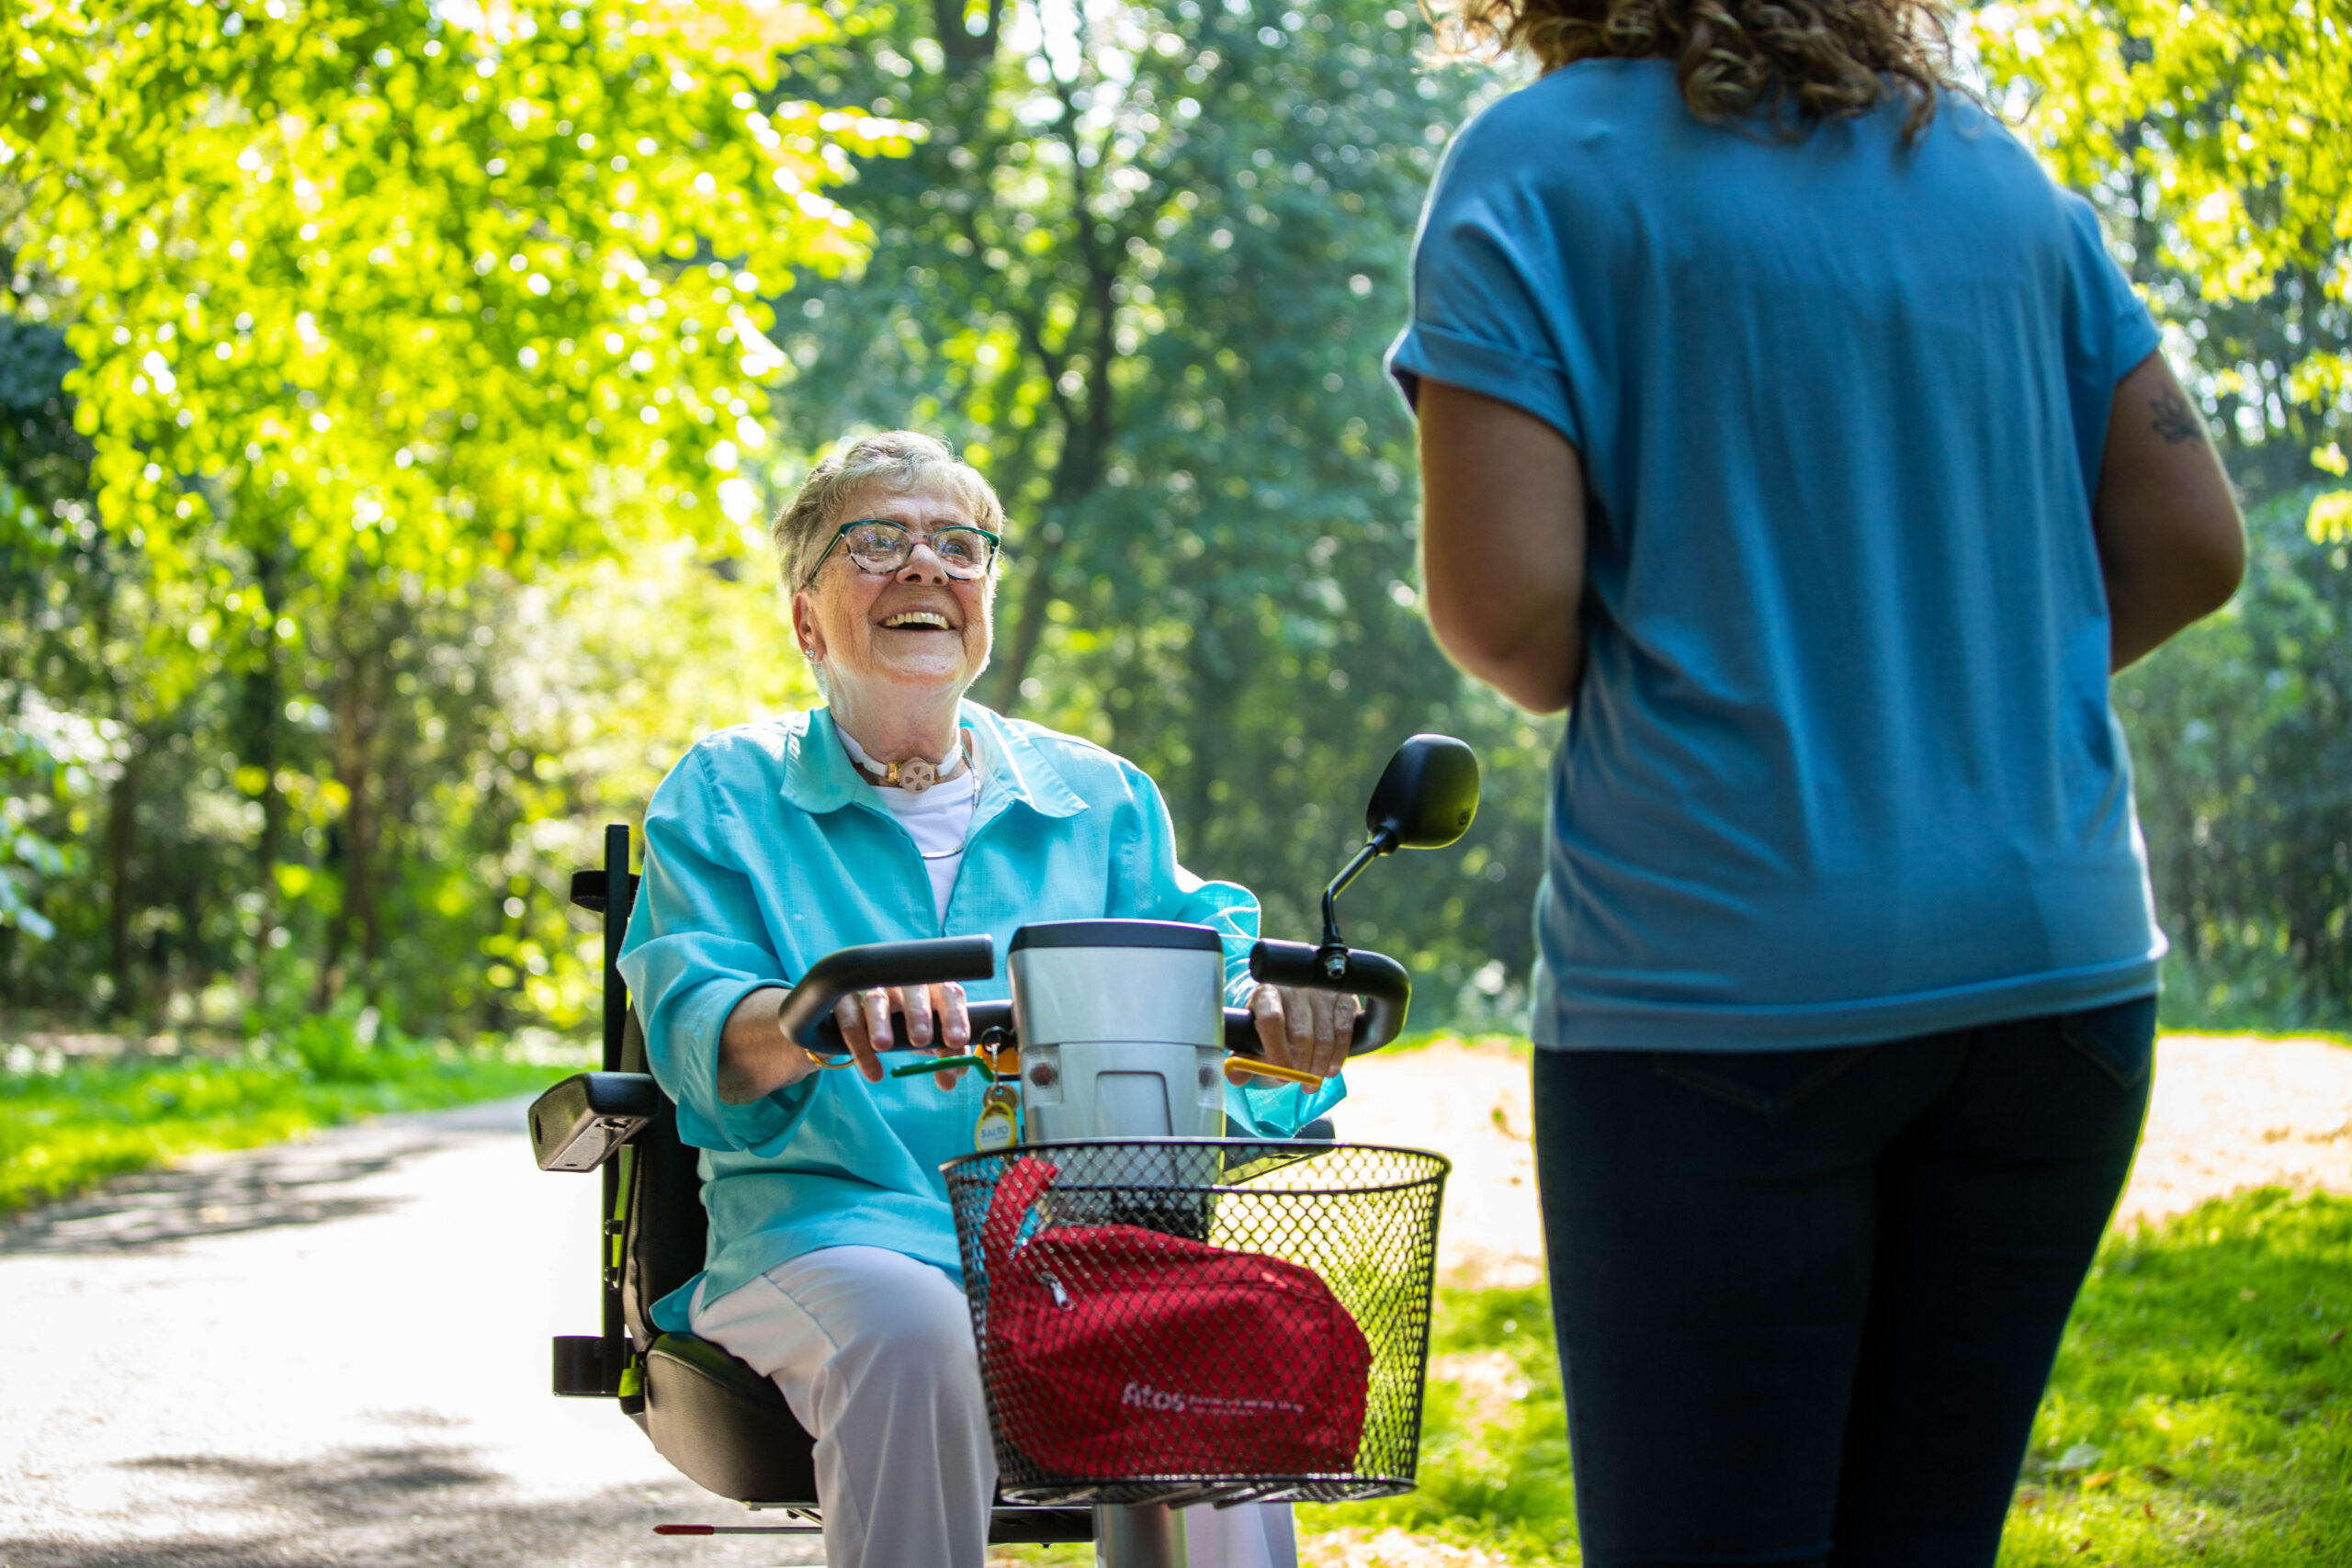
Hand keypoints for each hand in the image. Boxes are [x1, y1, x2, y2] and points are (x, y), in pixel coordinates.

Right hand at [831, 981, 973, 1087]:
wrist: (865, 1031)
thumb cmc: (908, 1031)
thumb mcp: (931, 1044)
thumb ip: (946, 1058)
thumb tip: (950, 1079)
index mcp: (932, 990)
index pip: (948, 994)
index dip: (954, 1015)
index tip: (955, 1041)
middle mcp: (903, 984)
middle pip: (913, 988)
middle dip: (918, 1013)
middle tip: (920, 1040)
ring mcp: (872, 990)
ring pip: (876, 1001)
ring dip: (880, 1023)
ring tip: (884, 1047)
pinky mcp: (844, 1002)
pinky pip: (850, 1020)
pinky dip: (859, 1045)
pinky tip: (872, 1072)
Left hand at [1231, 983, 1355, 1085]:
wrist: (1298, 1004)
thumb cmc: (1274, 1026)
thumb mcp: (1255, 1039)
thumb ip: (1244, 1059)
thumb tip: (1234, 1076)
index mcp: (1267, 994)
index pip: (1271, 1020)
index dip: (1276, 1051)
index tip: (1281, 1074)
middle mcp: (1295, 988)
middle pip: (1300, 1033)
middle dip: (1301, 1066)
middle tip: (1300, 1083)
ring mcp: (1321, 991)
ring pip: (1325, 1036)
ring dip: (1320, 1066)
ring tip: (1313, 1081)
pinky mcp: (1344, 997)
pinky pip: (1344, 1031)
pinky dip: (1338, 1056)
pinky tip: (1330, 1069)